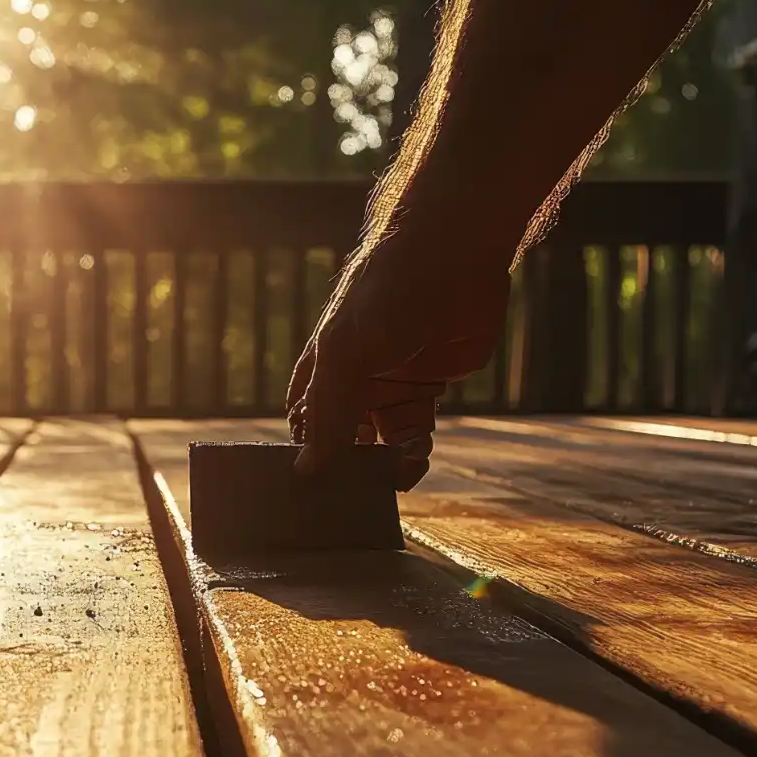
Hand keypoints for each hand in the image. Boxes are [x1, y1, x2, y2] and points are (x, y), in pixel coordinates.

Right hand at [285, 233, 508, 490]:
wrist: (453, 257)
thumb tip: (307, 469)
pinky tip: (414, 463)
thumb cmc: (386, 293)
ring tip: (390, 482)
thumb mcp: (348, 356)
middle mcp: (352, 381)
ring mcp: (390, 385)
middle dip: (348, 469)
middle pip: (343, 440)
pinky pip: (414, 434)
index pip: (304, 426)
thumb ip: (330, 414)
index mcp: (321, 370)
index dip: (307, 457)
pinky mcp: (426, 387)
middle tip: (354, 499)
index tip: (314, 491)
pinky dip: (413, 454)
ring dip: (383, 466)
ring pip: (379, 443)